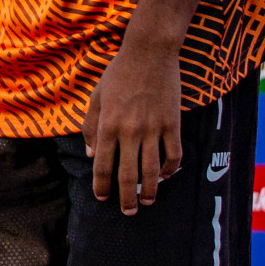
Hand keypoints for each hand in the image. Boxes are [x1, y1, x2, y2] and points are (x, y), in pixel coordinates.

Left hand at [81, 43, 182, 214]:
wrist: (149, 53)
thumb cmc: (118, 74)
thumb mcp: (97, 97)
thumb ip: (91, 127)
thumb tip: (92, 155)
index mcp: (108, 124)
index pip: (103, 165)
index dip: (102, 186)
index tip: (102, 198)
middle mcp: (130, 131)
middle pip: (128, 175)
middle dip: (127, 198)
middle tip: (128, 211)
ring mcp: (153, 129)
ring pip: (153, 171)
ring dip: (151, 190)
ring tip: (148, 201)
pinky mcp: (173, 125)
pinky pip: (174, 156)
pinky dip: (171, 170)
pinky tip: (166, 177)